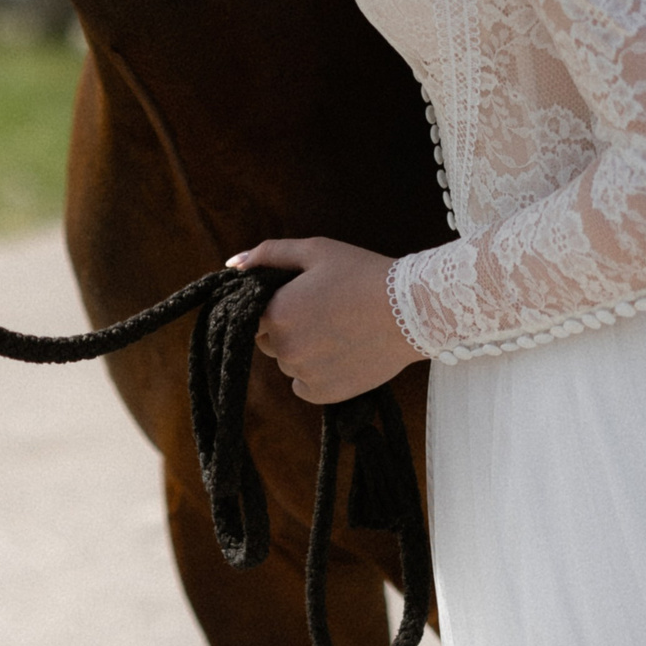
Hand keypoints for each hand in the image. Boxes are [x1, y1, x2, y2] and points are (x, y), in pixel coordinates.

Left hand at [227, 236, 421, 404]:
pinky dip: (315, 374)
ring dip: (302, 351)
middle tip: (323, 313)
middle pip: (269, 341)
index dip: (277, 305)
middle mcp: (284, 347)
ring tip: (337, 331)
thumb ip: (269, 254)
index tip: (304, 298)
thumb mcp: (315, 251)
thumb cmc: (362, 274)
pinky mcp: (325, 394)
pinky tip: (340, 353)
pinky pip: (303, 386)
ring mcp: (304, 373)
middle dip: (286, 328)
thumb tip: (233, 264)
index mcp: (276, 312)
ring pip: (288, 363)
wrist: (413, 311)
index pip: (254, 315)